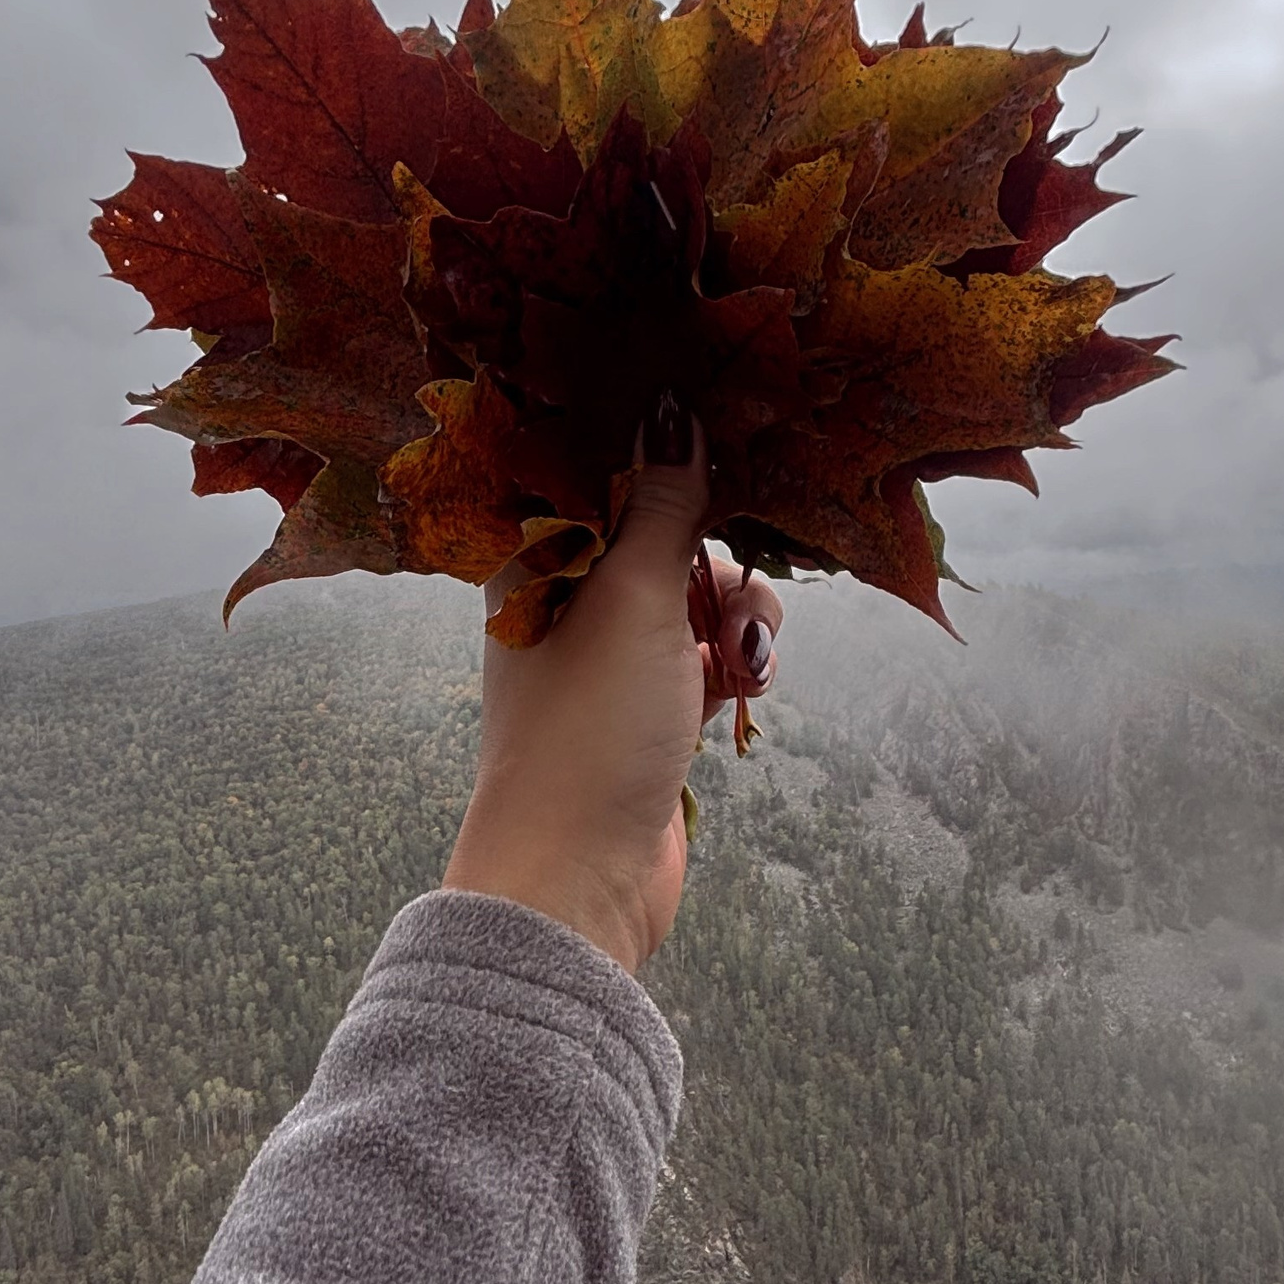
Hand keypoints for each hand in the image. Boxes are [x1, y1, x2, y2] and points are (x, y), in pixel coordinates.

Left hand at [441, 411, 781, 974]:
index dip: (663, 455)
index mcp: (535, 557)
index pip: (601, 471)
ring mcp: (613, 653)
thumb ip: (661, 502)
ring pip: (702, 592)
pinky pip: (713, 652)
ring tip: (744, 658)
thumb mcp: (633, 597)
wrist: (580, 876)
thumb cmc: (589, 726)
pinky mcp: (653, 705)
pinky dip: (739, 661)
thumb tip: (672, 407)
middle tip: (731, 594)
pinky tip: (748, 686)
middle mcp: (569, 596)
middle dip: (719, 552)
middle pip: (668, 528)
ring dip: (741, 614)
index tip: (724, 444)